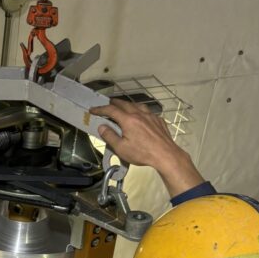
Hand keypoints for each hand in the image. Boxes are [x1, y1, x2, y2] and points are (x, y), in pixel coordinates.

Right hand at [89, 98, 203, 197]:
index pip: (111, 110)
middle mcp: (139, 114)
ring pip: (137, 105)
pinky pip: (147, 111)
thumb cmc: (142, 153)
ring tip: (123, 107)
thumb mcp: (121, 148)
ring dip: (127, 104)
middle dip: (113, 103)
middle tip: (107, 104)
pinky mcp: (158, 120)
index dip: (100, 109)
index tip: (93, 110)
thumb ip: (110, 136)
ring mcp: (150, 116)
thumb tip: (102, 127)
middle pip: (124, 104)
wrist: (165, 155)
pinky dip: (139, 110)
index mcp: (128, 120)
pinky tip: (140, 115)